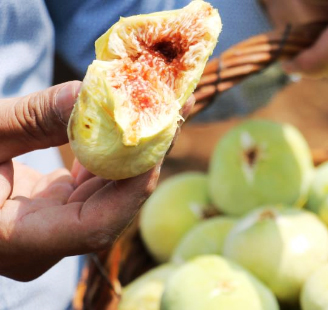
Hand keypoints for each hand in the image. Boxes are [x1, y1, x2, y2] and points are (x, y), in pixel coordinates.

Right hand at [0, 82, 192, 280]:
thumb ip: (35, 116)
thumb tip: (92, 92)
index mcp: (15, 238)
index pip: (93, 229)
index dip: (132, 192)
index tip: (156, 149)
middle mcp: (37, 245)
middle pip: (107, 211)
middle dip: (140, 166)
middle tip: (167, 120)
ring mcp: (45, 231)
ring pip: (103, 200)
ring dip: (128, 159)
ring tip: (154, 118)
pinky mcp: (49, 212)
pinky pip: (89, 191)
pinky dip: (106, 161)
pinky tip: (121, 131)